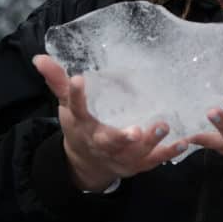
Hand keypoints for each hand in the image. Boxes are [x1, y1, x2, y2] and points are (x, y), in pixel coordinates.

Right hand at [32, 55, 187, 191]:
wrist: (87, 163)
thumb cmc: (81, 126)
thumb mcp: (67, 105)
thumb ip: (58, 81)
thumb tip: (38, 57)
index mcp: (82, 124)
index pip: (76, 107)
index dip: (75, 94)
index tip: (79, 79)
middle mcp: (101, 143)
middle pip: (110, 141)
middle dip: (123, 138)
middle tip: (135, 130)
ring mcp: (120, 157)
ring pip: (135, 153)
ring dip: (150, 142)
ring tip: (164, 126)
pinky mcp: (137, 164)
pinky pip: (153, 160)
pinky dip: (168, 153)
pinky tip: (183, 142)